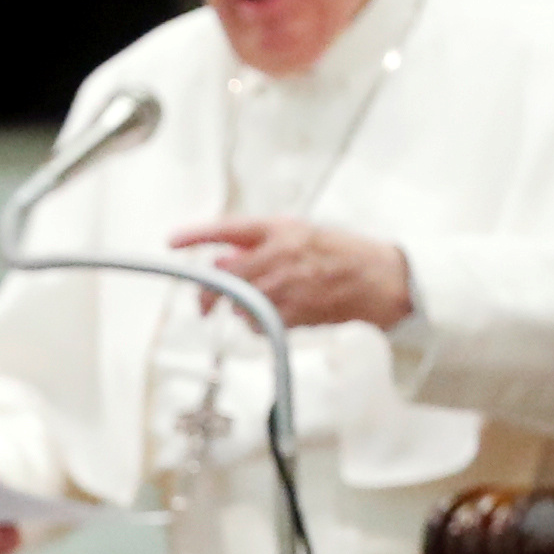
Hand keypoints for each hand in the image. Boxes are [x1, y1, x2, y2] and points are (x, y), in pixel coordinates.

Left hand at [168, 217, 413, 332]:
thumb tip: (224, 259)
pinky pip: (257, 324)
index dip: (196, 236)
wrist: (381, 280)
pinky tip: (278, 315)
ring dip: (240, 308)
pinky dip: (258, 324)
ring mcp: (284, 286)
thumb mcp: (303, 233)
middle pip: (222, 275)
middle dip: (209, 292)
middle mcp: (278, 255)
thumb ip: (262, 243)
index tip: (172, 242)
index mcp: (280, 229)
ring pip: (237, 302)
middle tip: (203, 304)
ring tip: (263, 304)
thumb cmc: (342, 254)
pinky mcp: (292, 313)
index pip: (227, 229)